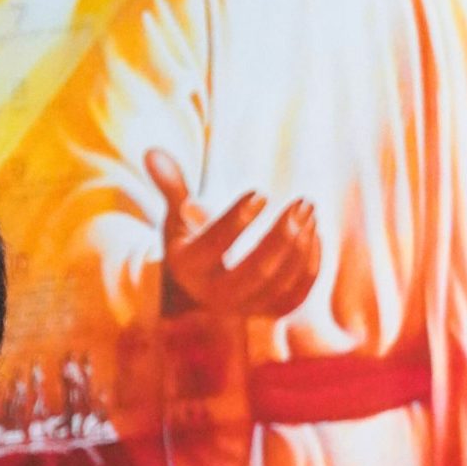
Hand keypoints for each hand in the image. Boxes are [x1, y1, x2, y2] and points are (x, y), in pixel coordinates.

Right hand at [146, 149, 320, 320]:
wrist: (195, 289)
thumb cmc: (189, 241)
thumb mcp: (176, 216)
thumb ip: (170, 186)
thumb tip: (153, 152)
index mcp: (188, 268)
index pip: (214, 246)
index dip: (238, 219)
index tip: (261, 192)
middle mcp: (214, 296)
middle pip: (256, 271)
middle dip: (283, 235)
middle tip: (302, 202)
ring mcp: (242, 308)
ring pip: (280, 283)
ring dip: (301, 245)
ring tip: (309, 212)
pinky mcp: (266, 313)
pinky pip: (295, 296)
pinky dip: (310, 267)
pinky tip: (313, 235)